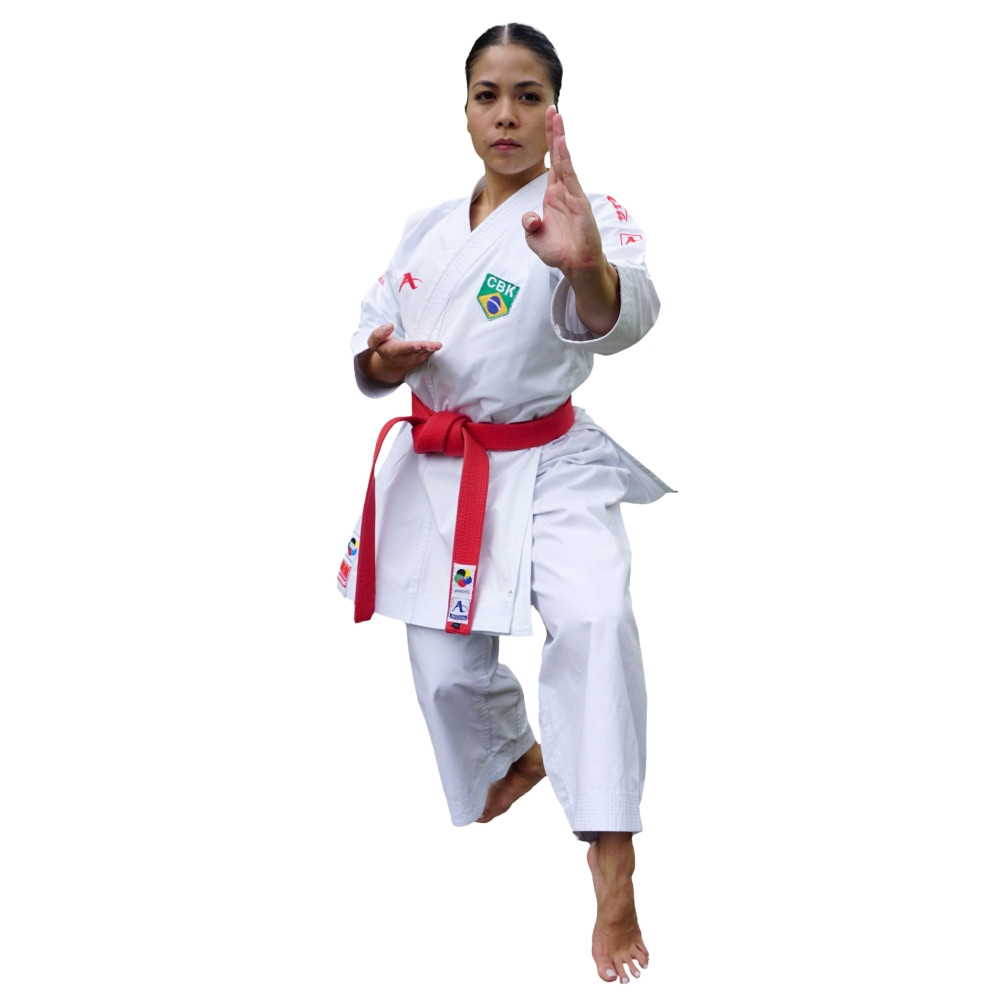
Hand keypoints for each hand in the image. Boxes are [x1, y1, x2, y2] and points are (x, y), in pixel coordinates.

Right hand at [359, 324, 441, 384]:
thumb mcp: (374, 342)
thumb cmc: (382, 349)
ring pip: (422, 355)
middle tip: (436, 345)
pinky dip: (431, 352)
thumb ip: (378, 334)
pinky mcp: (417, 362)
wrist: (386, 366)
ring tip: (438, 345)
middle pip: (416, 352)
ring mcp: (411, 361)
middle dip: (426, 348)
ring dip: (431, 350)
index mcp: (392, 351)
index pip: (403, 348)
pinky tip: (437, 347)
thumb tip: (390, 325)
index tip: (420, 345)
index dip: (412, 347)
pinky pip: (425, 357)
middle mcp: (403, 358)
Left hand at [521, 107, 605, 277]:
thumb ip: (530, 225)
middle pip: (558, 155)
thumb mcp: (535, 238)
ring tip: (556, 116)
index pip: (550, 163)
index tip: (546, 121)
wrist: (576, 265)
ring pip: (565, 160)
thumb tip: (530, 217)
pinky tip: (560, 143)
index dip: (548, 143)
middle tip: (551, 108)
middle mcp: (563, 190)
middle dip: (554, 131)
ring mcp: (572, 194)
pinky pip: (570, 176)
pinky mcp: (579, 201)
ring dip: (559, 138)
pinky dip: (565, 159)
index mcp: (553, 195)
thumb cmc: (559, 252)